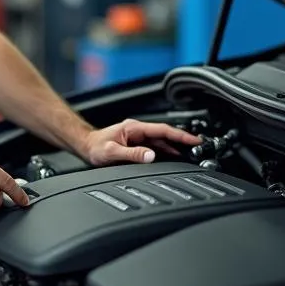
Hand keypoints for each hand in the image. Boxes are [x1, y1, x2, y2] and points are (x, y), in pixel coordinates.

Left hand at [80, 119, 201, 166]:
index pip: (163, 130)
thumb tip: (150, 156)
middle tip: (199, 147)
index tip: (194, 140)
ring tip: (191, 153)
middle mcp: (138, 131)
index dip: (180, 135)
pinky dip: (167, 151)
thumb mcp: (112, 152)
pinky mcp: (137, 145)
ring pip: (162, 141)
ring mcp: (138, 138)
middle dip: (183, 140)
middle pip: (166, 135)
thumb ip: (131, 154)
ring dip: (176, 146)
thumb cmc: (94, 147)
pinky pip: (156, 147)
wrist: (85, 146)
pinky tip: (174, 157)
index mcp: (134, 128)